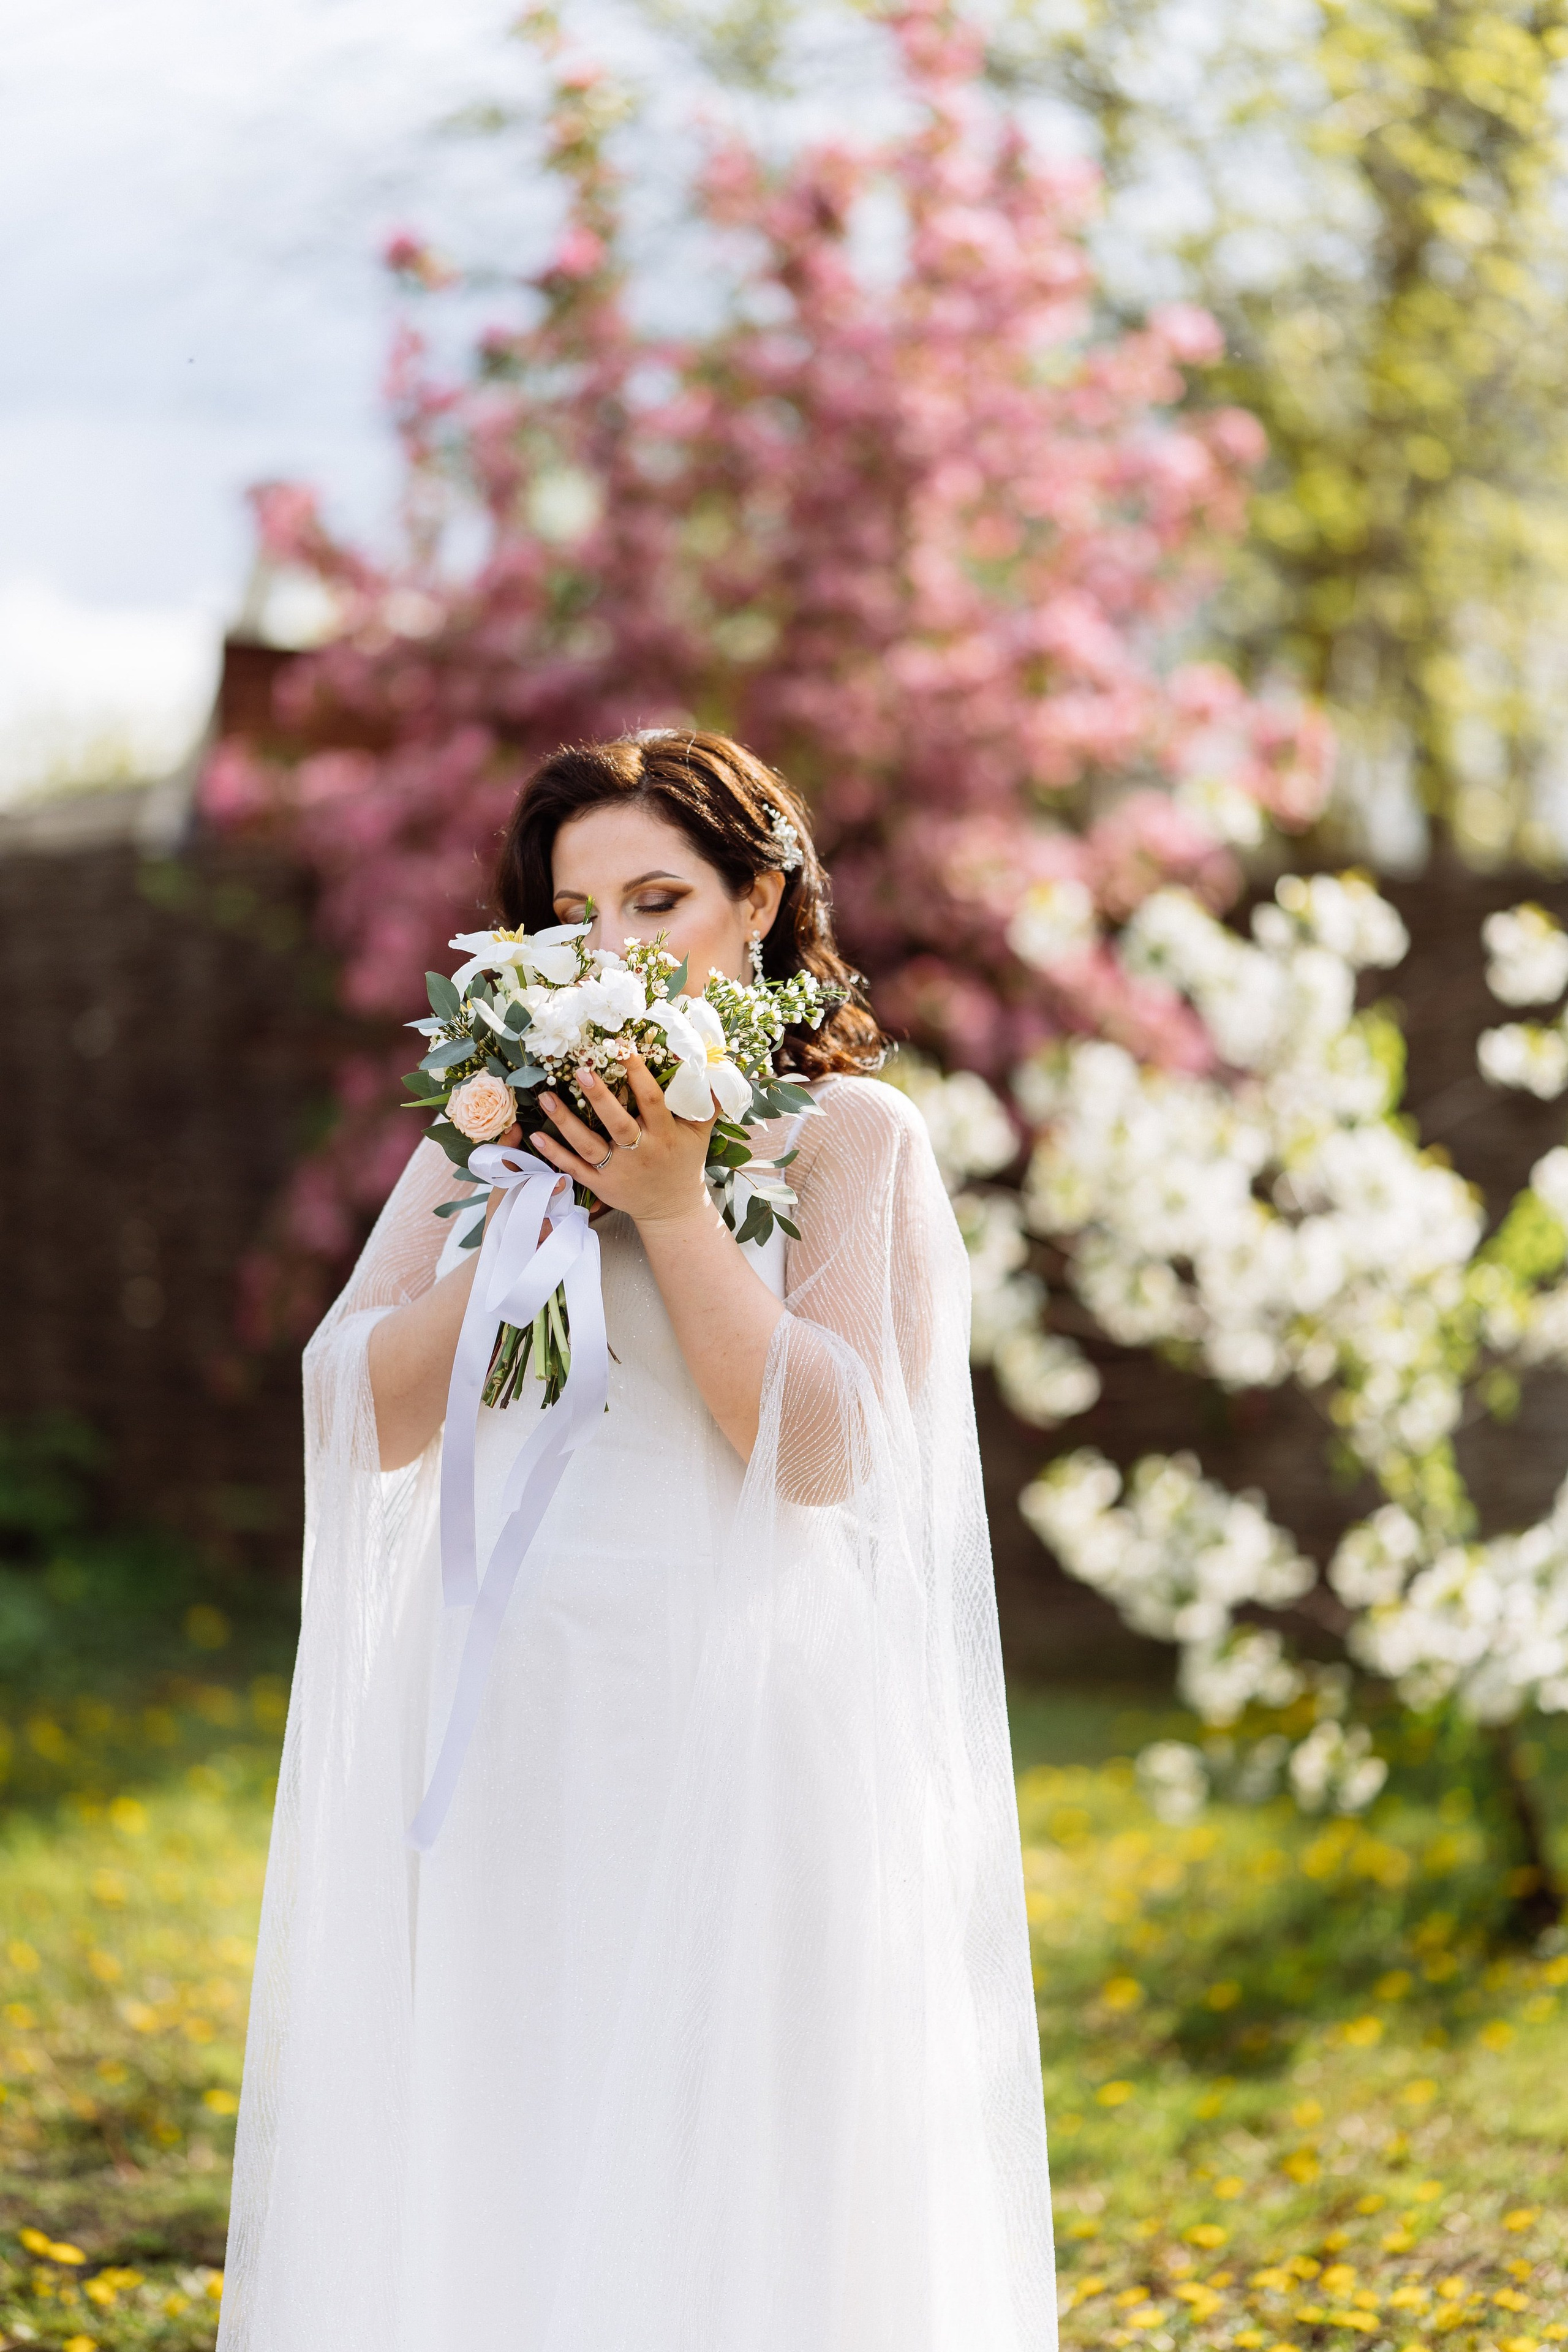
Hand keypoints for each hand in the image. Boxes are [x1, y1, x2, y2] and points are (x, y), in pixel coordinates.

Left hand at [534, 1055, 714, 1231]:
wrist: (672, 1210)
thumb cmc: (684, 1163)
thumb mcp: (700, 1134)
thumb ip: (707, 1102)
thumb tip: (714, 1068)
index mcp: (664, 1135)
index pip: (651, 1101)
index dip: (638, 1074)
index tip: (623, 1048)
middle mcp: (640, 1153)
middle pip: (617, 1122)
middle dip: (598, 1096)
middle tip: (580, 1070)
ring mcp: (617, 1171)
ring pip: (588, 1145)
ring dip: (565, 1122)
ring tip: (546, 1097)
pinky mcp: (600, 1185)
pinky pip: (574, 1168)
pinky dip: (554, 1154)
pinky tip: (534, 1137)